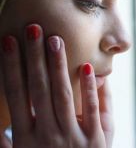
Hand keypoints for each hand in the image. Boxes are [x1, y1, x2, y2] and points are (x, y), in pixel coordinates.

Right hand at [0, 24, 112, 147]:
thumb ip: (5, 142)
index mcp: (24, 138)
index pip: (16, 95)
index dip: (11, 66)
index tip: (8, 42)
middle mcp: (47, 134)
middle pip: (39, 89)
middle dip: (34, 57)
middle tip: (32, 28)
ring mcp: (73, 137)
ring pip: (64, 95)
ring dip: (59, 65)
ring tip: (55, 39)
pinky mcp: (96, 140)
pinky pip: (93, 110)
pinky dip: (90, 89)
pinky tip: (88, 68)